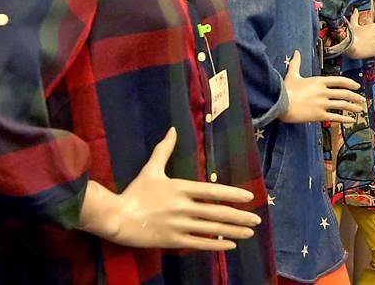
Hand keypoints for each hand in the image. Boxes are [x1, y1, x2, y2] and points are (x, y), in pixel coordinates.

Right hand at [79, 128, 260, 250]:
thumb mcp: (151, 168)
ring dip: (233, 231)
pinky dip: (216, 244)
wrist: (117, 217)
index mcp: (181, 188)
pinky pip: (199, 243)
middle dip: (239, 216)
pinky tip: (230, 244)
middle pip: (217, 212)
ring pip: (212, 229)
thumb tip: (172, 129)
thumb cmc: (135, 192)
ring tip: (249, 231)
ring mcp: (180, 225)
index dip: (233, 194)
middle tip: (257, 219)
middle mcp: (184, 207)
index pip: (213, 191)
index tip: (249, 197)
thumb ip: (164, 150)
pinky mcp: (174, 240)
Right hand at [280, 51, 366, 123]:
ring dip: (353, 107)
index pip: (339, 80)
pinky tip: (351, 120)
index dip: (350, 83)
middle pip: (344, 93)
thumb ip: (296, 63)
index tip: (357, 86)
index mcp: (319, 81)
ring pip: (343, 105)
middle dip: (355, 96)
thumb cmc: (286, 90)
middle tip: (361, 99)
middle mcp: (323, 92)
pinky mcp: (320, 115)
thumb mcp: (292, 74)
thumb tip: (296, 52)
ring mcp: (322, 104)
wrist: (280, 105)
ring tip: (359, 109)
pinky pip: (336, 117)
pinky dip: (345, 119)